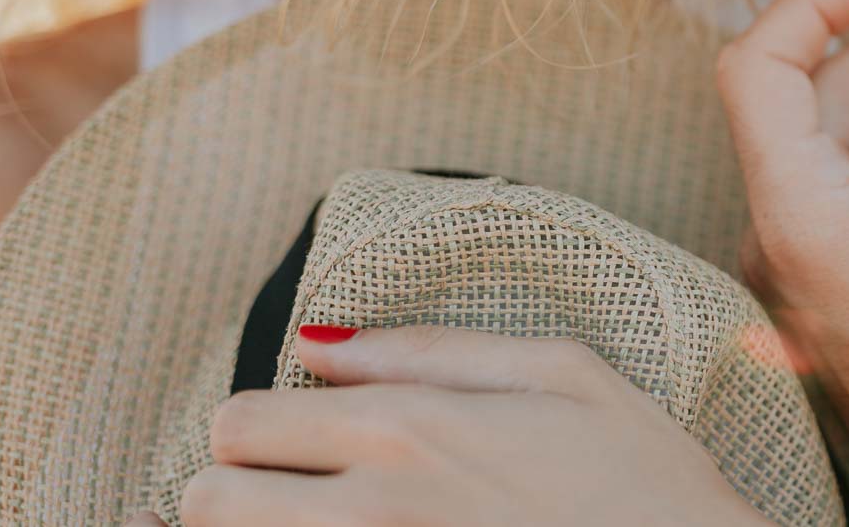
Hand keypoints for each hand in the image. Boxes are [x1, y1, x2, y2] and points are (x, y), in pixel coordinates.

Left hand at [155, 325, 766, 526]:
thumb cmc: (641, 475)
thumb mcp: (562, 370)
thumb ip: (432, 346)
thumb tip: (319, 340)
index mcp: (409, 427)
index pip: (241, 420)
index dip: (256, 426)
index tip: (298, 436)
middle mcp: (371, 507)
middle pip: (207, 499)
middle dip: (232, 488)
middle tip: (289, 492)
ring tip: (310, 523)